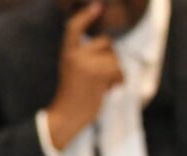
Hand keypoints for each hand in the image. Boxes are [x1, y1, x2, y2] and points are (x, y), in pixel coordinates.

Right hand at [44, 2, 123, 149]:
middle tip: (103, 75)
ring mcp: (87, 65)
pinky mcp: (98, 76)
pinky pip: (119, 71)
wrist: (67, 115)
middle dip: (111, 57)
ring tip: (103, 85)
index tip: (98, 6)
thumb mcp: (73, 70)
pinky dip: (119, 81)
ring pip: (115, 58)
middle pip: (106, 43)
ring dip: (116, 72)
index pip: (75, 28)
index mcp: (67, 52)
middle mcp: (76, 55)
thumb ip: (86, 57)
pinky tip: (108, 89)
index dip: (86, 16)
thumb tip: (108, 46)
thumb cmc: (73, 96)